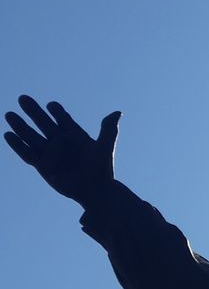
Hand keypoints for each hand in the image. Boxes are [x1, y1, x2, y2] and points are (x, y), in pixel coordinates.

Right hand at [4, 95, 122, 206]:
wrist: (94, 191)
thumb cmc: (101, 170)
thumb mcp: (104, 147)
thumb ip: (108, 130)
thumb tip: (117, 112)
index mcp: (76, 136)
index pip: (64, 120)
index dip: (57, 112)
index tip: (51, 105)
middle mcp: (61, 143)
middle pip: (44, 123)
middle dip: (33, 111)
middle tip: (22, 98)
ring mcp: (51, 154)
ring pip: (31, 136)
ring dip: (20, 126)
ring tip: (9, 114)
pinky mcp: (42, 166)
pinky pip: (27, 153)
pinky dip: (17, 145)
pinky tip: (8, 135)